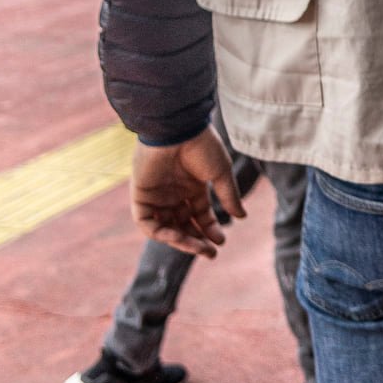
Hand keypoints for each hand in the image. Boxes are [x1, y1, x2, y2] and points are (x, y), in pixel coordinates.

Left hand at [130, 126, 245, 257]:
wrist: (178, 129)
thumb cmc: (201, 146)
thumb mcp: (220, 173)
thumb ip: (228, 196)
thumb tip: (241, 217)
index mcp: (193, 186)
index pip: (201, 214)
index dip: (210, 229)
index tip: (221, 242)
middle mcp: (174, 193)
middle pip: (184, 224)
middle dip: (197, 240)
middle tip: (210, 254)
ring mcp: (157, 195)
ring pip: (166, 227)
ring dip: (181, 241)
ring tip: (198, 248)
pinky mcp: (141, 196)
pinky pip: (147, 222)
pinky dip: (161, 233)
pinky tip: (179, 238)